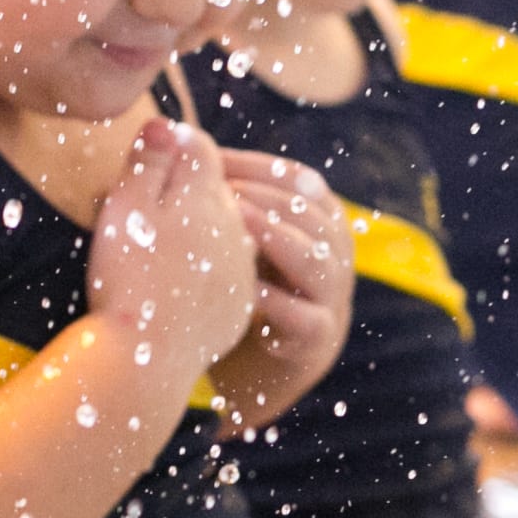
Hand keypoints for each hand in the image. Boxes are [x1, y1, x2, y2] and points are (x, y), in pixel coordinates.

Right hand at [85, 121, 258, 383]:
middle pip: (214, 192)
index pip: (198, 148)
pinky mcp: (239, 308)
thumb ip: (149, 161)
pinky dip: (204, 279)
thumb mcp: (125, 207)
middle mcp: (237, 227)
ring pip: (222, 235)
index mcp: (208, 195)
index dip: (169, 150)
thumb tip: (167, 124)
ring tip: (158, 255)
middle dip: (186, 193)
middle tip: (145, 211)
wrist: (146, 359)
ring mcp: (243, 269)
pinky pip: (224, 279)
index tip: (145, 161)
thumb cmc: (127, 277)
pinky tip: (174, 291)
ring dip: (199, 236)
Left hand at [214, 147, 351, 425]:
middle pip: (313, 214)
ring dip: (274, 237)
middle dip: (265, 196)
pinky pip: (302, 316)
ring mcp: (332, 300)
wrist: (261, 372)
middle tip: (218, 187)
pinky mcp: (317, 341)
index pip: (301, 180)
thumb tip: (181, 145)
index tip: (212, 156)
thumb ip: (231, 203)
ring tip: (233, 222)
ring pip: (316, 259)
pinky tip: (241, 289)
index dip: (259, 165)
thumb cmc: (245, 293)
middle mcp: (335, 257)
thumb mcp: (242, 242)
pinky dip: (273, 300)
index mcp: (322, 225)